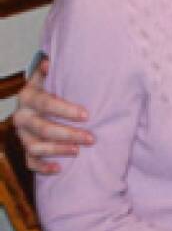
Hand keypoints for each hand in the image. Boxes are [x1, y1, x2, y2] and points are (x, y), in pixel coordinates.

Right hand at [12, 58, 94, 173]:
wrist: (35, 101)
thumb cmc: (51, 88)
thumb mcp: (49, 76)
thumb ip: (50, 70)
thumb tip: (49, 61)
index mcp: (28, 96)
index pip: (45, 103)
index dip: (65, 110)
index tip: (87, 115)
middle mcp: (21, 116)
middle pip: (42, 128)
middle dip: (68, 134)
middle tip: (91, 138)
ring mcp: (22, 135)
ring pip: (35, 147)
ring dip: (57, 151)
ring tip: (78, 151)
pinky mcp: (25, 148)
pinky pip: (29, 162)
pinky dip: (42, 167)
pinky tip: (59, 169)